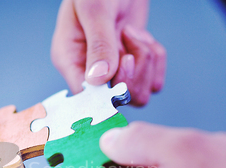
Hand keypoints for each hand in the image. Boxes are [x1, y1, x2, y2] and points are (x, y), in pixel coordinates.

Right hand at [51, 0, 165, 104]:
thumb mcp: (95, 9)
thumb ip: (99, 44)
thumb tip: (99, 80)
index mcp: (70, 60)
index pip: (86, 96)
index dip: (107, 91)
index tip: (122, 62)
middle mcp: (90, 71)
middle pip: (118, 100)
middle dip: (132, 72)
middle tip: (128, 38)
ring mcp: (113, 71)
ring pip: (138, 94)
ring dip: (145, 63)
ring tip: (133, 35)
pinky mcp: (134, 67)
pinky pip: (153, 81)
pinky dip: (155, 60)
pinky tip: (142, 38)